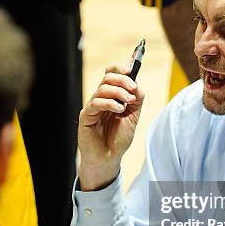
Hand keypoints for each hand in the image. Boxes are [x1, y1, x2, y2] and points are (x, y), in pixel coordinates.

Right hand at [77, 65, 144, 190]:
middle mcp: (101, 99)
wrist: (109, 158)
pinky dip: (109, 103)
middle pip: (107, 78)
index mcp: (112, 97)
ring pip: (102, 88)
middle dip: (122, 79)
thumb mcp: (133, 117)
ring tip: (128, 101)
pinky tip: (119, 109)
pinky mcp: (86, 116)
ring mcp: (92, 107)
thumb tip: (138, 86)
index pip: (112, 75)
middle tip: (133, 88)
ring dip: (118, 91)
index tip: (132, 67)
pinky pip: (95, 103)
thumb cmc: (118, 139)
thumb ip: (137, 101)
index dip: (120, 68)